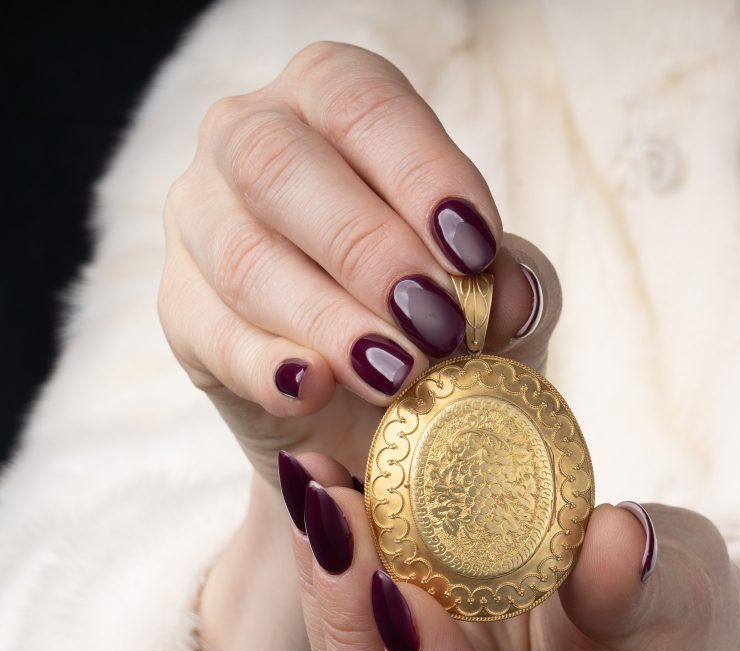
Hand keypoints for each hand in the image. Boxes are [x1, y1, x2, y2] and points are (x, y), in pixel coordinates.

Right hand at [157, 40, 551, 484]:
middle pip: (281, 166)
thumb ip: (514, 284)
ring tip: (397, 373)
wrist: (370, 414)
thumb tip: (510, 295)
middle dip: (368, 250)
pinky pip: (213, 335)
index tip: (473, 251)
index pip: (362, 105)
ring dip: (329, 319)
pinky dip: (267, 367)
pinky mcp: (183, 311)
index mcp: (333, 104)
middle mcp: (250, 141)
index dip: (420, 173)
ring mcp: (203, 223)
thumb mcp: (491, 298)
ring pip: (246, 258)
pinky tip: (313, 390)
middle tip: (437, 325)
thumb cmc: (433, 326)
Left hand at [288, 456, 739, 650]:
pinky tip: (322, 505)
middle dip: (354, 629)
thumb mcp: (691, 604)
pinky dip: (333, 584)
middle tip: (334, 515)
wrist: (661, 629)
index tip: (401, 588)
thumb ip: (650, 593)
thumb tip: (609, 544)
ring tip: (316, 492)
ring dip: (327, 596)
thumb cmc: (688, 634)